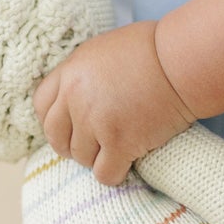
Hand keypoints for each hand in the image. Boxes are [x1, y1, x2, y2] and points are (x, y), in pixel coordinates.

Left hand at [33, 21, 197, 186]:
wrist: (182, 61)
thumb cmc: (152, 49)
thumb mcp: (104, 50)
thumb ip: (83, 75)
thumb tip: (74, 96)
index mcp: (71, 71)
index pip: (41, 105)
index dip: (54, 119)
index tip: (68, 126)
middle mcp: (76, 97)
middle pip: (56, 137)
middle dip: (71, 144)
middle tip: (91, 145)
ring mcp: (96, 122)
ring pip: (81, 158)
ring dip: (97, 157)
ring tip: (117, 149)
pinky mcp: (120, 143)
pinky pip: (104, 174)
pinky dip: (115, 173)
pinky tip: (127, 164)